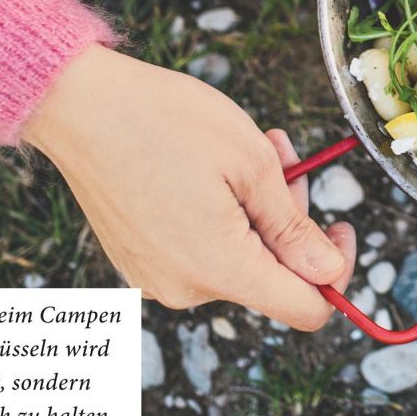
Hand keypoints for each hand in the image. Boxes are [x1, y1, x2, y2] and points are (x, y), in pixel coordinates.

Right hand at [22, 48, 355, 328]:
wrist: (78, 106)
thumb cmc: (165, 122)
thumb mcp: (252, 163)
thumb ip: (294, 227)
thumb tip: (329, 271)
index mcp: (220, 269)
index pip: (305, 309)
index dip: (335, 270)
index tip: (338, 223)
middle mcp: (185, 289)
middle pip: (271, 277)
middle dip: (290, 221)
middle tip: (285, 156)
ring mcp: (155, 278)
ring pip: (237, 260)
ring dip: (255, 212)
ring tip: (246, 151)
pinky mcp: (138, 261)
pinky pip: (199, 252)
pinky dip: (220, 217)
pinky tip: (209, 170)